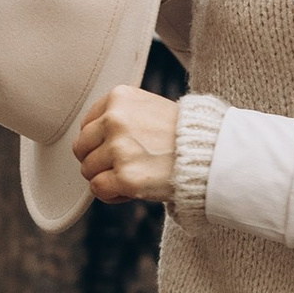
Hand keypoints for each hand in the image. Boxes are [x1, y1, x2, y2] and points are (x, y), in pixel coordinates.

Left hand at [73, 84, 179, 203]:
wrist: (212, 153)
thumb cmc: (181, 134)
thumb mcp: (148, 107)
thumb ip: (119, 114)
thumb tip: (87, 137)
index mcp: (119, 97)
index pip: (86, 125)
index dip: (99, 142)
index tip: (119, 148)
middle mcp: (115, 119)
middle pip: (81, 148)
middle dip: (97, 161)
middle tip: (122, 166)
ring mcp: (119, 149)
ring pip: (88, 170)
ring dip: (106, 178)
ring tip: (131, 176)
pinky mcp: (126, 177)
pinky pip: (98, 189)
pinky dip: (111, 194)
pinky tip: (130, 190)